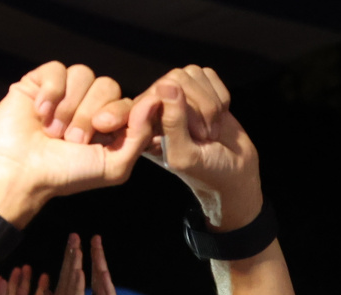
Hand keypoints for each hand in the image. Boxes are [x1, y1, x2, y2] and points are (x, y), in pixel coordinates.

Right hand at [0, 63, 145, 223]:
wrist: (22, 172)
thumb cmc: (68, 174)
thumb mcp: (115, 165)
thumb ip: (139, 135)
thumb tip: (155, 101)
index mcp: (112, 124)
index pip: (129, 101)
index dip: (119, 111)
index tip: (103, 129)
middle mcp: (90, 105)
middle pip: (108, 85)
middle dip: (90, 113)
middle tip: (74, 139)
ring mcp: (65, 92)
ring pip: (83, 74)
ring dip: (69, 106)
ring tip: (54, 131)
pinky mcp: (39, 82)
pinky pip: (56, 69)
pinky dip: (51, 92)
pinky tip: (40, 113)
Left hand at [131, 66, 260, 231]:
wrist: (237, 173)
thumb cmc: (208, 172)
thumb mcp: (185, 154)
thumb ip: (173, 123)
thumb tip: (169, 86)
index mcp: (144, 126)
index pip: (130, 105)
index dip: (119, 111)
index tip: (102, 124)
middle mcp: (158, 105)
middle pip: (172, 81)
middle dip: (196, 109)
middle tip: (203, 135)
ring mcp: (181, 94)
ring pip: (191, 75)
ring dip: (211, 105)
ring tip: (211, 130)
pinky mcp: (203, 89)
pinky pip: (209, 75)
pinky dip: (221, 96)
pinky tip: (219, 117)